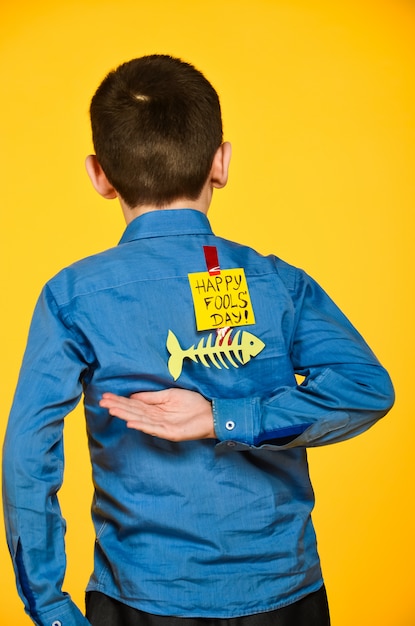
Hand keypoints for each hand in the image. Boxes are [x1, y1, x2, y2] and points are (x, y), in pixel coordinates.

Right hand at [99, 388, 215, 441]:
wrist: (210, 413)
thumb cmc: (192, 404)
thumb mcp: (170, 395)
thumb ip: (152, 397)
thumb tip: (133, 397)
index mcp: (155, 409)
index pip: (134, 405)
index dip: (120, 400)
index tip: (106, 396)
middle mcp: (156, 418)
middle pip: (133, 411)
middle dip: (118, 406)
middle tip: (102, 402)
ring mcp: (162, 426)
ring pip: (140, 419)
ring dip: (125, 414)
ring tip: (111, 409)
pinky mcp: (170, 433)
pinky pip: (153, 428)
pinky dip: (141, 425)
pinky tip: (130, 422)